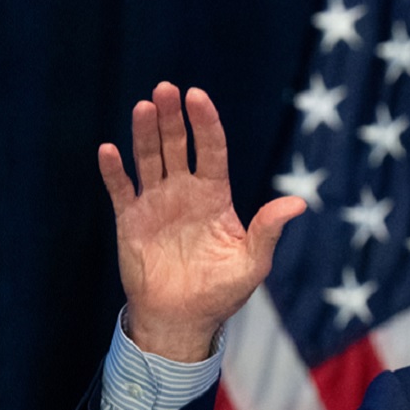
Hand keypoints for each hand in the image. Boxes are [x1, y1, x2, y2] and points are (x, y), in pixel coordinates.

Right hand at [98, 82, 305, 361]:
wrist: (183, 320)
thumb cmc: (222, 292)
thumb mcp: (252, 262)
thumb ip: (268, 230)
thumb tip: (299, 202)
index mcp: (215, 197)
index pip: (211, 151)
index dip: (205, 124)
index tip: (198, 97)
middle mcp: (184, 193)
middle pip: (177, 146)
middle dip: (173, 118)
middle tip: (166, 89)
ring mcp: (156, 204)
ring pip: (148, 159)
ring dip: (145, 133)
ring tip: (144, 107)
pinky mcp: (130, 220)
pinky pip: (120, 189)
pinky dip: (114, 171)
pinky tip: (110, 150)